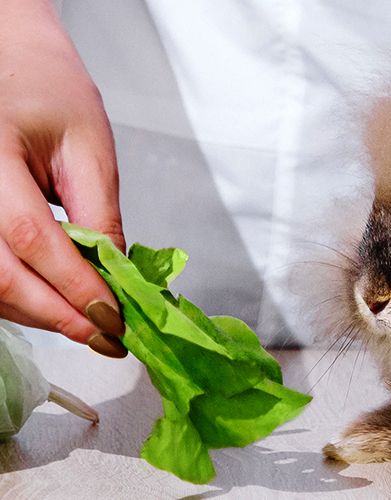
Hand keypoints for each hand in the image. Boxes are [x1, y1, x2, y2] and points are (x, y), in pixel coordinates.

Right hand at [0, 0, 125, 356]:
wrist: (5, 58)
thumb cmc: (46, 89)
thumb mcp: (87, 146)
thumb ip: (99, 213)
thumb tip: (115, 275)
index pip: (31, 239)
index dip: (74, 287)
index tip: (115, 317)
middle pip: (0, 276)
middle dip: (58, 315)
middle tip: (107, 337)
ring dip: (39, 313)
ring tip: (89, 325)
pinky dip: (19, 295)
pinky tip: (56, 302)